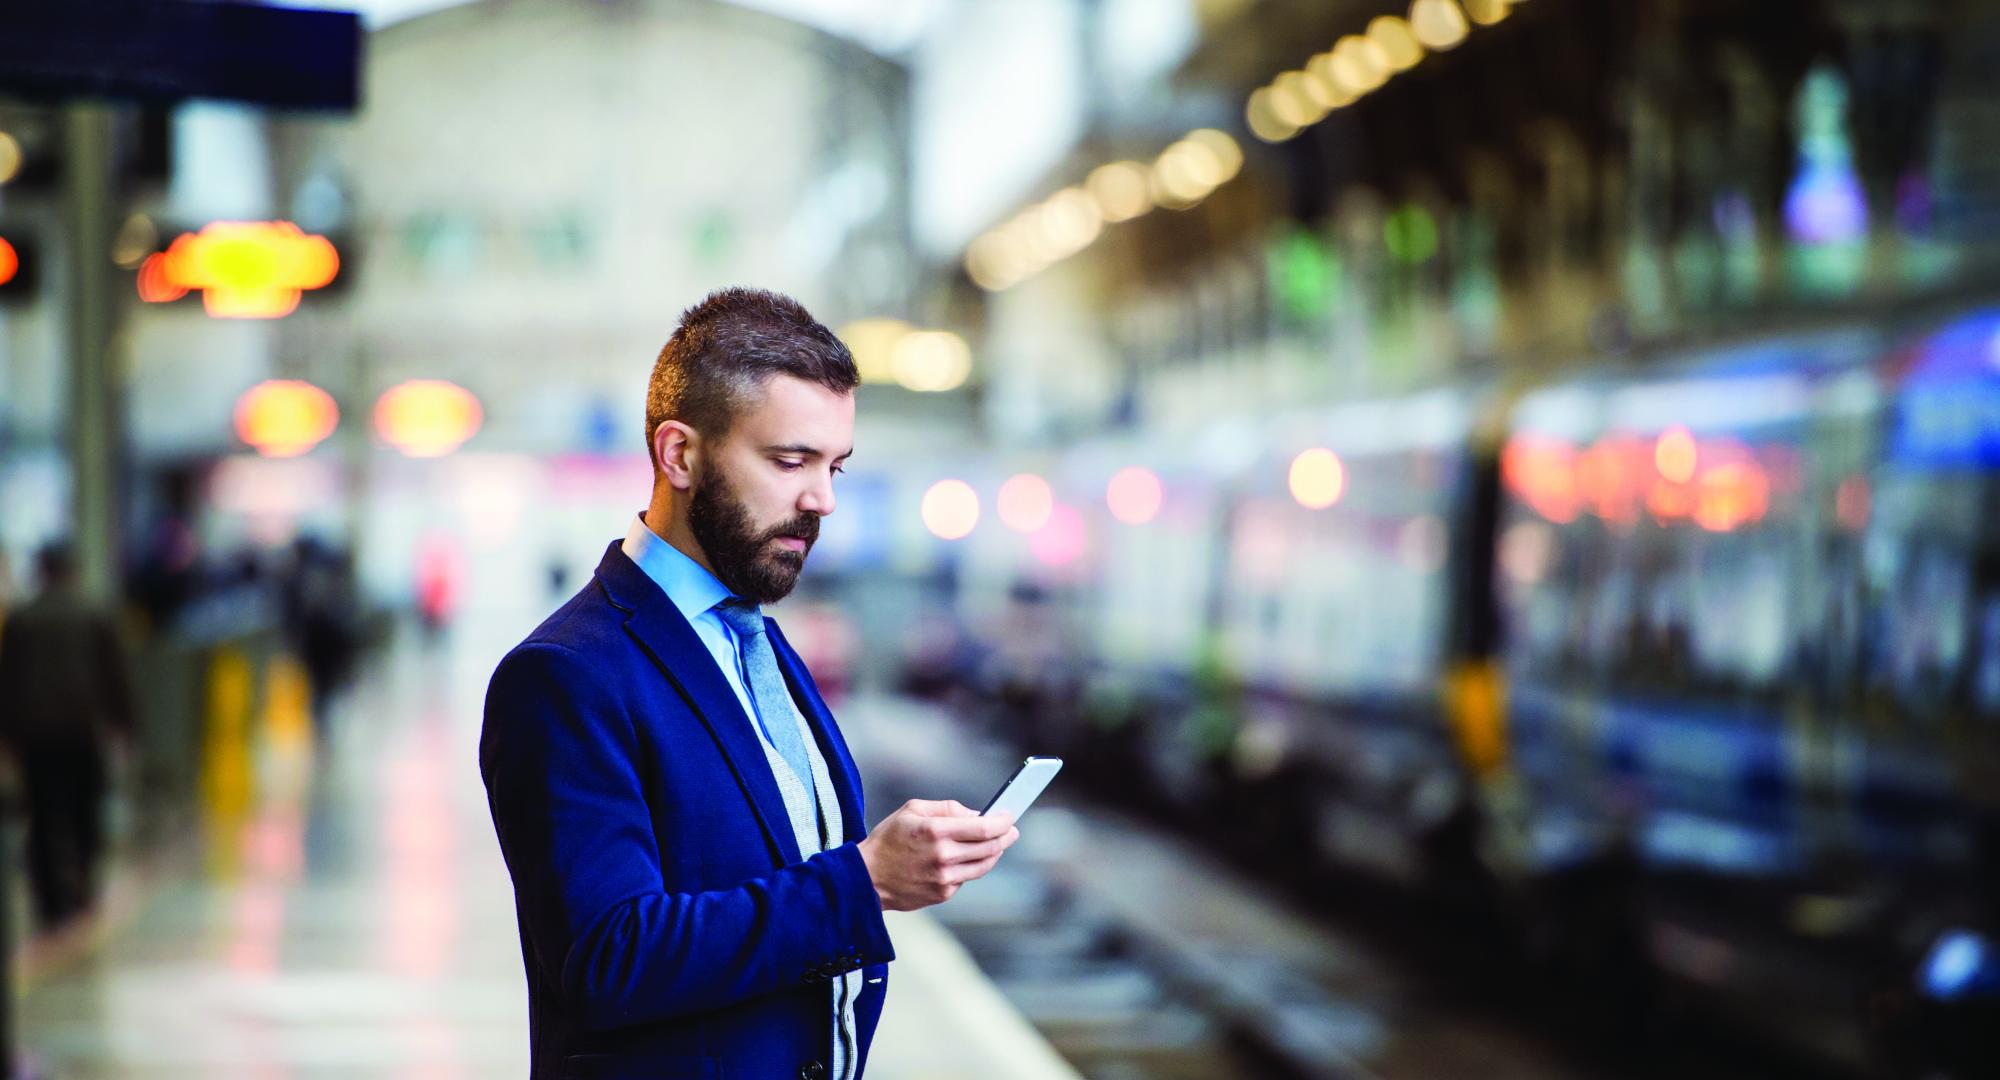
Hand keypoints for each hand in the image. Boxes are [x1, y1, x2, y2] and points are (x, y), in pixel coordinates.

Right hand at [857, 799, 1018, 911]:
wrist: (867, 878)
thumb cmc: (888, 840)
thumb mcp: (912, 810)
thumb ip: (947, 808)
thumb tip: (975, 815)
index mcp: (936, 831)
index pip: (984, 828)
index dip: (1003, 821)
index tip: (1009, 816)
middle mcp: (944, 856)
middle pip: (991, 847)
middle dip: (1006, 836)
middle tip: (1011, 830)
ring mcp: (945, 878)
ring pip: (984, 865)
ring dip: (995, 852)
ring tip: (997, 843)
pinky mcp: (943, 893)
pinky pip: (968, 878)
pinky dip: (973, 866)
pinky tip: (968, 858)